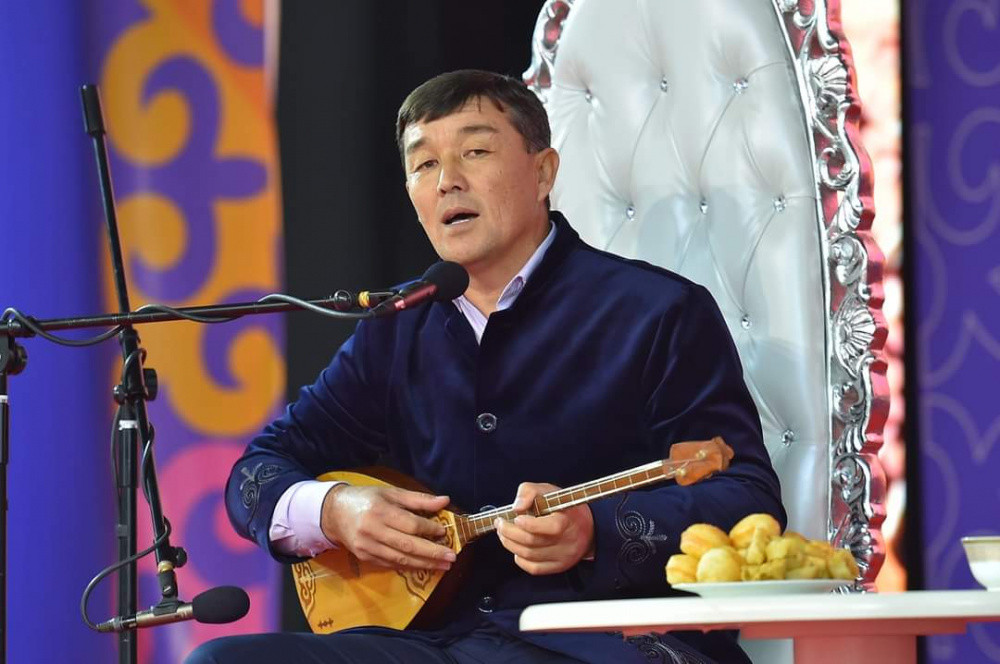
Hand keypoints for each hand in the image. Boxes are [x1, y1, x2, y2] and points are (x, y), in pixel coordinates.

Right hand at [320, 484, 455, 570]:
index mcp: (380, 511)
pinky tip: (423, 567)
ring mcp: (367, 547)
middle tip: (451, 557)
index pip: (410, 524)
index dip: (429, 529)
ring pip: (400, 559)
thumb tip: (445, 501)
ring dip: (424, 564)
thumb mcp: (391, 492)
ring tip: (443, 566)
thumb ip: (418, 499)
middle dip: (432, 553)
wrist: (334, 512)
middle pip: (407, 546)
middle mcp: (373, 530)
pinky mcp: (365, 558)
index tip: (444, 532)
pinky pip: (390, 565)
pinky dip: (409, 567)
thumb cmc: (367, 498)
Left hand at [495, 482, 594, 574]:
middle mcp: (567, 541)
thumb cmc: (563, 507)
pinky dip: (519, 558)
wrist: (588, 528)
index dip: (529, 524)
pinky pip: (533, 568)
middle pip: (533, 542)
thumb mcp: (549, 491)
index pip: (550, 527)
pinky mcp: (558, 567)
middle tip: (500, 524)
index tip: (516, 517)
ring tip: (503, 533)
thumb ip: (529, 491)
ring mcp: (563, 557)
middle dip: (509, 532)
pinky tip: (516, 548)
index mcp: (568, 520)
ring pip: (529, 555)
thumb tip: (517, 507)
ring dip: (510, 544)